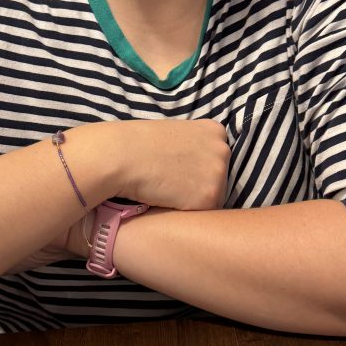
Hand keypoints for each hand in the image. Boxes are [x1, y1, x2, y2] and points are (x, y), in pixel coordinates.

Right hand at [113, 118, 229, 210]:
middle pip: (219, 179)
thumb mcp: (175, 135)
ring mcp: (219, 174)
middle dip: (199, 185)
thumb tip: (197, 165)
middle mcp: (223, 150)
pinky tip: (169, 201)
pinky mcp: (211, 197)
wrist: (122, 156)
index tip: (177, 168)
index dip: (196, 168)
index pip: (216, 158)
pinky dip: (188, 212)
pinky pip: (205, 214)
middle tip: (172, 182)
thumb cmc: (139, 144)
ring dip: (194, 201)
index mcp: (215, 131)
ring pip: (214, 198)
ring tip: (169, 191)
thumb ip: (194, 146)